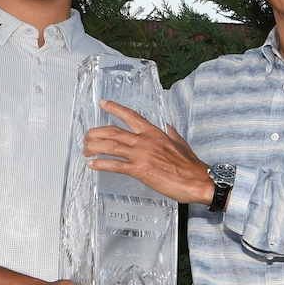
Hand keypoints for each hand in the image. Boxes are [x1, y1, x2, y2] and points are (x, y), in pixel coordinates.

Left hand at [84, 100, 213, 205]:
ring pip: (110, 147)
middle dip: (96, 133)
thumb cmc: (191, 166)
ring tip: (86, 150)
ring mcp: (141, 155)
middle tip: (88, 136)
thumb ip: (171, 133)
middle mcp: (145, 141)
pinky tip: (92, 165)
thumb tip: (166, 127)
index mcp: (154, 133)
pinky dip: (101, 164)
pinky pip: (115, 165)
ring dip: (94, 147)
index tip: (103, 104)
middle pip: (113, 132)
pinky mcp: (139, 170)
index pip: (131, 116)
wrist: (196, 180)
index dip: (115, 108)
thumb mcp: (181, 143)